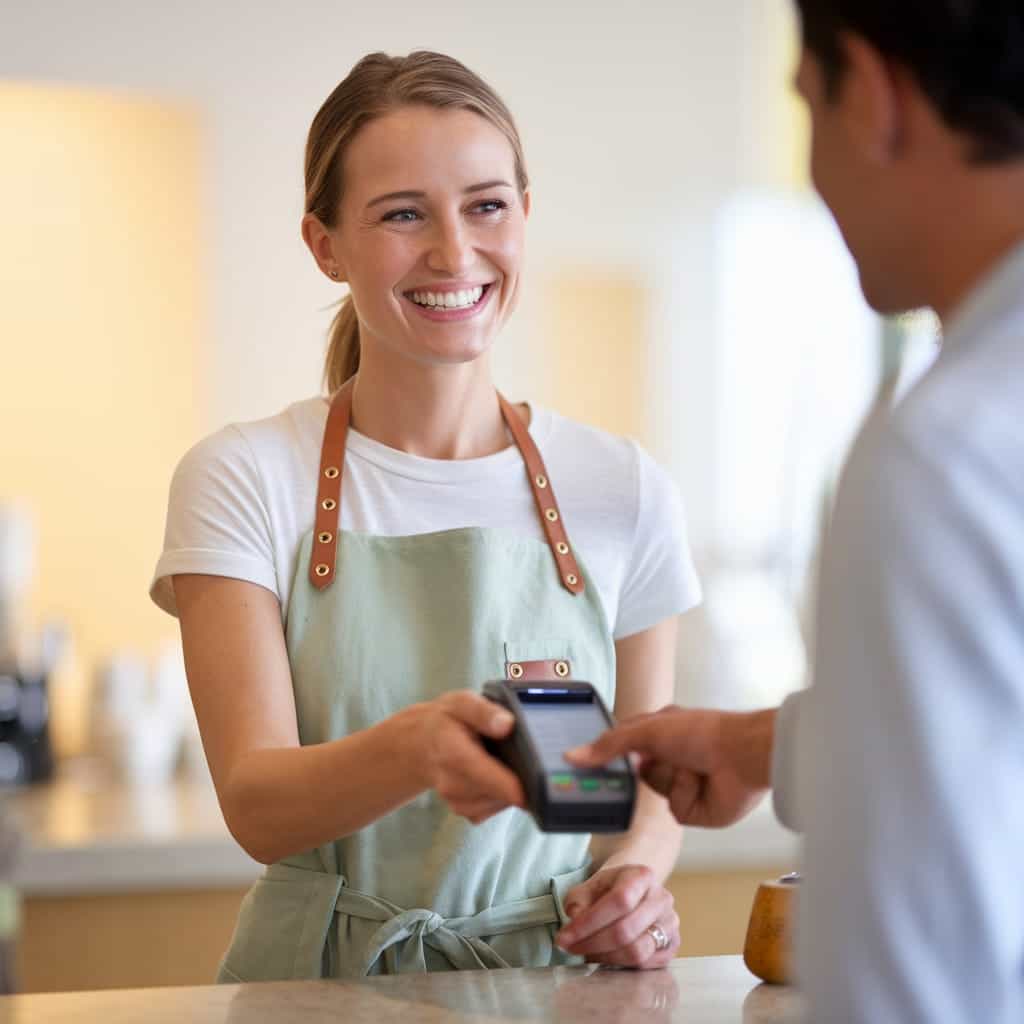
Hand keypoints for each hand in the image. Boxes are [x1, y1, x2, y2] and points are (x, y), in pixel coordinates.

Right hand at [404, 691, 525, 823]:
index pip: (479, 772)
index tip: (527, 790)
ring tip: (501, 761)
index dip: (505, 784)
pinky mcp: (464, 810)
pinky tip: (496, 775)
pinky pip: (493, 808)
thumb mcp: (461, 703)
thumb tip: (507, 724)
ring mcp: (456, 799)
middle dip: (515, 779)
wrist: (421, 744)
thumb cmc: (445, 721)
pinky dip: (501, 794)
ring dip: (508, 786)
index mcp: (451, 750)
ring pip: (497, 802)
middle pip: (494, 792)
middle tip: (519, 756)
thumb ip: (483, 711)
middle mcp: (450, 781)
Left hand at [555, 865, 679, 967]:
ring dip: (606, 957)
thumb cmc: (609, 889)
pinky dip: (621, 965)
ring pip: (637, 952)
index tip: (564, 937)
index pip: (619, 901)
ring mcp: (670, 923)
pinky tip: (605, 957)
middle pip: (626, 930)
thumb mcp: (589, 886)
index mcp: (642, 876)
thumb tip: (574, 918)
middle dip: (592, 944)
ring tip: (587, 952)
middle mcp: (661, 899)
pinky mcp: (672, 946)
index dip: (589, 923)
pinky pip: (646, 965)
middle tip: (570, 948)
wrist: (634, 891)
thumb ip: (577, 900)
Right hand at [565, 707, 774, 827]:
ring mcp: (682, 785)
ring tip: (691, 767)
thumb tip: (573, 755)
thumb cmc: (702, 732)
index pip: (622, 745)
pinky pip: (673, 809)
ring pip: (654, 791)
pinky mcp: (694, 810)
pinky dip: (684, 795)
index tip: (585, 763)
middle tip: (646, 762)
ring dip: (670, 778)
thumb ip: (609, 744)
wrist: (743, 756)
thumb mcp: (647, 730)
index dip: (606, 754)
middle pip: (634, 773)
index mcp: (659, 733)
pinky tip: (700, 783)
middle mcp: (670, 758)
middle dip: (639, 770)